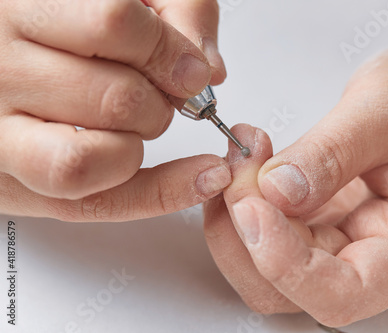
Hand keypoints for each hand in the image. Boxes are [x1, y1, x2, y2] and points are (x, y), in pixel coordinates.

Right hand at [0, 0, 228, 220]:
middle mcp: (1, 69)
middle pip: (116, 98)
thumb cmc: (60, 27)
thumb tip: (208, 69)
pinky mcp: (16, 184)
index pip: (113, 25)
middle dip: (162, 103)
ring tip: (140, 125)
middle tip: (164, 96)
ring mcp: (0, 134)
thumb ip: (175, 8)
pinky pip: (94, 202)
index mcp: (22, 7)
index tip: (192, 70)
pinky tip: (198, 178)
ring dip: (141, 144)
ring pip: (90, 159)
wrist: (5, 62)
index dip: (170, 52)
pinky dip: (159, 194)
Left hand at [204, 46, 387, 325]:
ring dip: (237, 215)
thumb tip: (276, 190)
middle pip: (289, 287)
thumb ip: (336, 150)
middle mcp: (374, 257)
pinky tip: (250, 159)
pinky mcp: (318, 222)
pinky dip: (245, 198)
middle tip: (239, 166)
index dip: (286, 266)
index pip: (342, 293)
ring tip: (242, 155)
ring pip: (266, 265)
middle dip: (246, 232)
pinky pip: (267, 229)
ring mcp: (341, 242)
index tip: (252, 208)